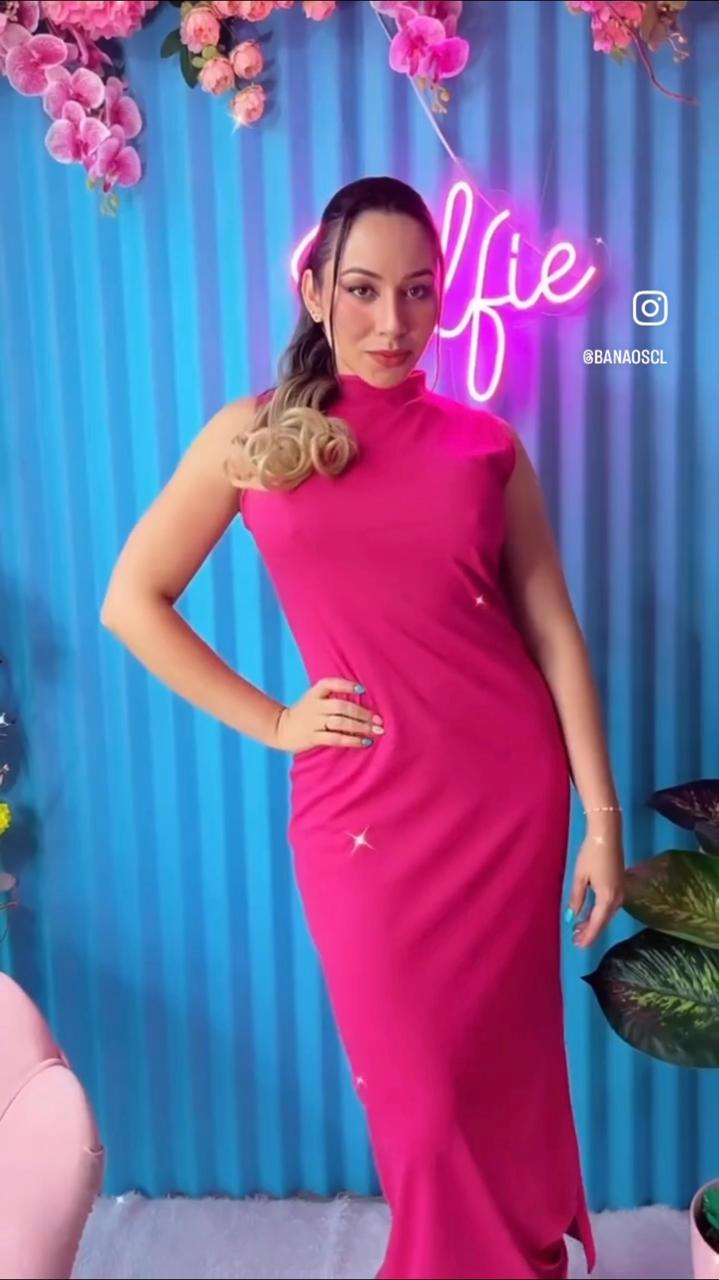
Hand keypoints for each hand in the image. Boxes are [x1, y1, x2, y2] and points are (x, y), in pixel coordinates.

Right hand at [272, 677, 384, 754]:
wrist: (281, 728)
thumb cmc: (306, 712)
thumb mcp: (315, 698)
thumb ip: (334, 695)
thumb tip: (364, 697)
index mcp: (316, 692)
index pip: (331, 683)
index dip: (347, 685)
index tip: (363, 690)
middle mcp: (315, 706)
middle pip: (341, 706)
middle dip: (363, 713)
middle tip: (379, 720)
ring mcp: (313, 722)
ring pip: (341, 723)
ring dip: (361, 727)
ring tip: (377, 732)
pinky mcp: (313, 737)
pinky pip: (335, 739)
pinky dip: (352, 740)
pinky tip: (365, 742)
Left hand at [566, 820, 624, 947]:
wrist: (607, 836)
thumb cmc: (591, 855)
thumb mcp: (580, 877)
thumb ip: (576, 898)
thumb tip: (571, 918)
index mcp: (607, 898)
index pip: (597, 923)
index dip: (588, 936)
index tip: (578, 945)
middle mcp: (618, 899)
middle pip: (604, 921)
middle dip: (590, 932)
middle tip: (576, 940)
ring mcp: (621, 892)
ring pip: (607, 914)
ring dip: (595, 923)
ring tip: (580, 930)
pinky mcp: (621, 886)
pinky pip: (610, 906)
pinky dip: (600, 913)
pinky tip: (591, 915)